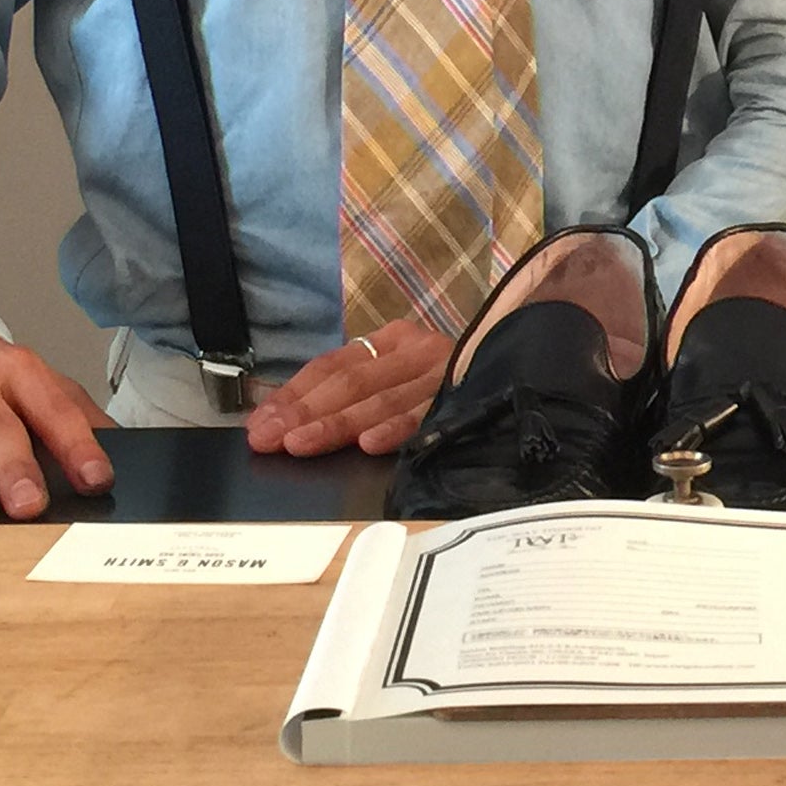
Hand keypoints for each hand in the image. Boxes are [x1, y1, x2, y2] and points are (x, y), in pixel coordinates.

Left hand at [245, 319, 454, 457]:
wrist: (523, 362)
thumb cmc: (445, 384)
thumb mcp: (398, 375)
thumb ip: (353, 394)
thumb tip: (287, 422)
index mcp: (393, 340)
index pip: (333, 364)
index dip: (295, 393)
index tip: (262, 422)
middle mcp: (414, 350)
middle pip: (350, 382)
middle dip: (305, 412)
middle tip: (270, 440)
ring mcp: (439, 372)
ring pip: (379, 399)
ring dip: (337, 425)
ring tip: (302, 445)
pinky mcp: (463, 395)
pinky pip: (423, 414)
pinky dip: (395, 429)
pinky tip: (370, 444)